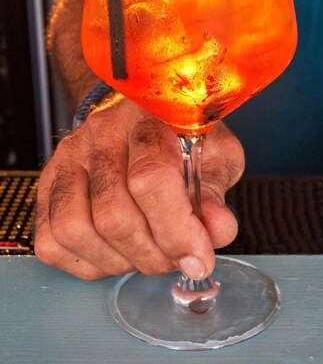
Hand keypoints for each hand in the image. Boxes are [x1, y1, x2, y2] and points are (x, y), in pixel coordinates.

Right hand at [35, 96, 243, 279]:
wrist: (145, 117)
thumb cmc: (183, 137)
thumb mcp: (216, 154)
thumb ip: (215, 192)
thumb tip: (217, 230)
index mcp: (148, 119)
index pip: (150, 179)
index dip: (176, 230)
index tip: (199, 258)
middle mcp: (101, 134)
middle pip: (113, 214)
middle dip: (153, 254)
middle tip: (177, 258)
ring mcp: (68, 157)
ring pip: (76, 230)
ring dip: (119, 260)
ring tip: (148, 254)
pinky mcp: (49, 183)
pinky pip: (51, 241)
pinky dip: (88, 262)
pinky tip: (118, 252)